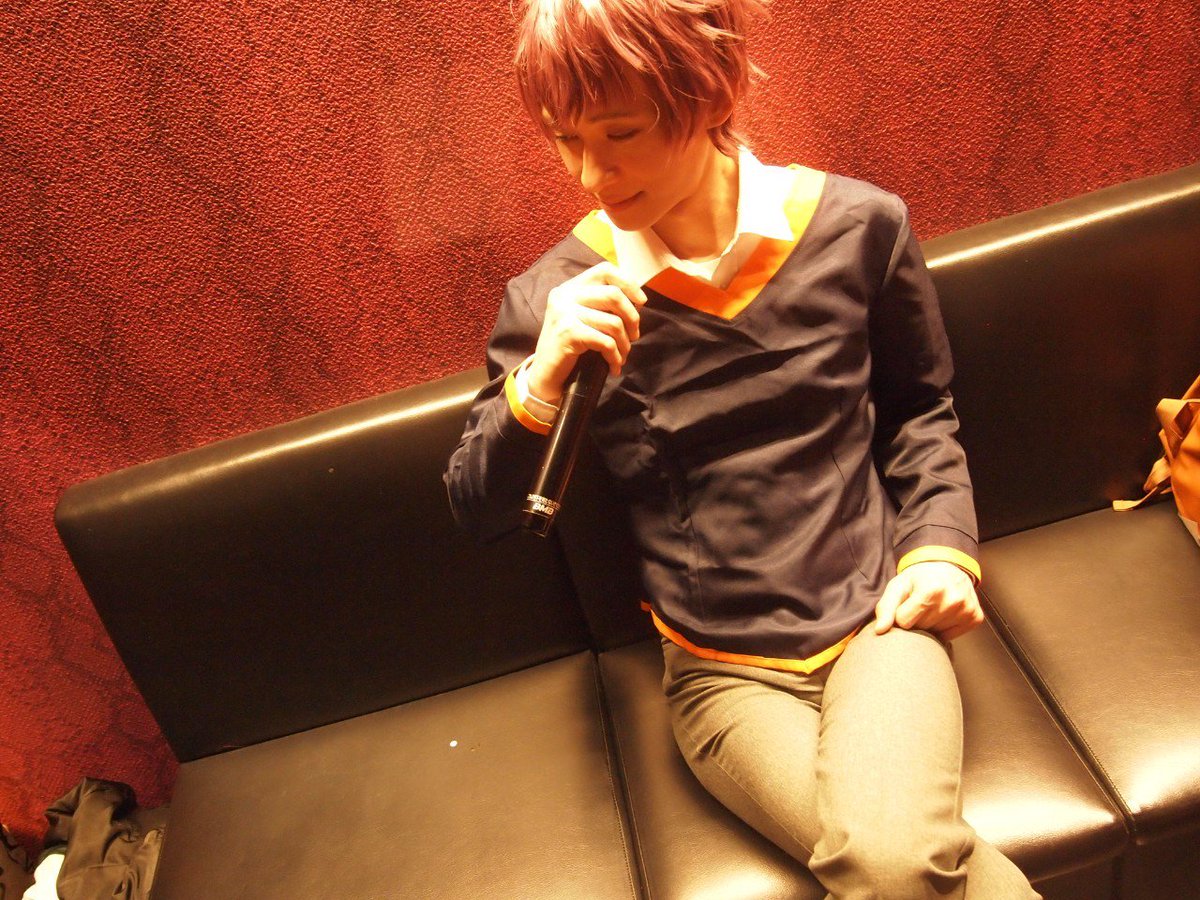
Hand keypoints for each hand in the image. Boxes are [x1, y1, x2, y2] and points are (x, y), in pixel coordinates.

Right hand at [527, 262, 646, 403]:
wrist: (545, 374)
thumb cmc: (570, 346)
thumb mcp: (582, 318)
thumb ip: (601, 305)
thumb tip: (637, 301)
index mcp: (570, 288)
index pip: (604, 270)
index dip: (628, 283)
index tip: (641, 302)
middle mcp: (565, 295)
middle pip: (614, 295)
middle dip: (632, 318)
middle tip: (634, 336)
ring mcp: (565, 313)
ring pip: (613, 322)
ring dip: (625, 344)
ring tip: (622, 355)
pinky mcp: (569, 332)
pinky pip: (606, 342)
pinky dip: (615, 356)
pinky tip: (614, 365)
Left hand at [874, 561, 984, 641]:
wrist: (947, 567)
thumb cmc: (919, 578)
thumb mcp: (898, 586)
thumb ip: (885, 607)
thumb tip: (880, 630)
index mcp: (931, 590)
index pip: (904, 622)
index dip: (901, 614)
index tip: (907, 604)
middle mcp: (952, 600)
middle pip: (920, 628)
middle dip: (915, 620)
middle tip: (920, 605)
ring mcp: (966, 610)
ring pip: (935, 635)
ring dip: (929, 625)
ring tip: (932, 607)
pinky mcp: (975, 617)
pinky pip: (950, 637)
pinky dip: (943, 629)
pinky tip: (943, 613)